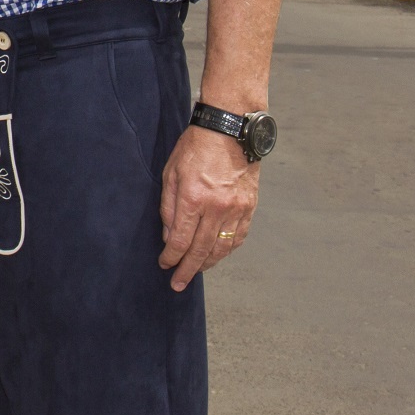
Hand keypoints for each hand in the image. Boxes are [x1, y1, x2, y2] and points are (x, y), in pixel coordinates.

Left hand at [158, 124, 259, 290]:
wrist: (230, 130)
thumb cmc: (195, 147)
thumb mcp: (171, 173)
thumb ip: (169, 207)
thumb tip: (169, 235)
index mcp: (193, 198)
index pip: (180, 240)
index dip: (171, 257)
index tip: (164, 265)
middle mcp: (217, 208)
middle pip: (201, 250)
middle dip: (188, 270)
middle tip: (178, 284)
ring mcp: (236, 209)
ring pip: (222, 247)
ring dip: (208, 263)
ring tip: (197, 271)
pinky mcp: (250, 206)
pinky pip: (238, 236)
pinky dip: (227, 249)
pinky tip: (217, 254)